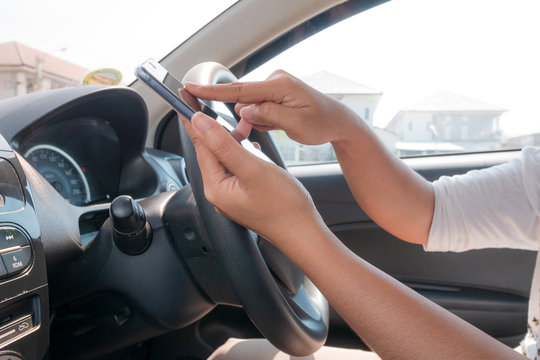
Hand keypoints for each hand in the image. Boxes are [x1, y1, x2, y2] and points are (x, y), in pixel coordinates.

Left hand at [182, 112, 324, 247]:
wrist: (303, 232)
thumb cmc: (283, 206)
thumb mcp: (252, 169)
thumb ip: (224, 145)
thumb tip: (200, 123)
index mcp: (216, 186)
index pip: (200, 145)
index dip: (194, 119)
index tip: (186, 97)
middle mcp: (219, 192)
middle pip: (211, 151)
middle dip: (218, 128)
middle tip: (222, 107)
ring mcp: (232, 195)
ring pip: (226, 158)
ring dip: (234, 139)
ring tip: (247, 126)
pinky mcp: (244, 195)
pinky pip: (237, 167)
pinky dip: (243, 152)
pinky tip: (253, 147)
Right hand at [184, 70, 361, 145]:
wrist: (338, 121)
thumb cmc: (322, 122)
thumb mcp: (296, 124)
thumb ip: (268, 114)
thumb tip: (244, 109)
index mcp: (279, 85)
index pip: (239, 90)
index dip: (213, 92)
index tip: (191, 89)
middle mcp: (275, 81)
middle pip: (243, 98)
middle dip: (243, 116)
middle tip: (264, 128)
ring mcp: (275, 87)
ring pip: (250, 106)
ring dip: (256, 120)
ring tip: (277, 129)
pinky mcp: (275, 94)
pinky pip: (259, 108)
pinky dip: (261, 119)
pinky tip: (276, 125)